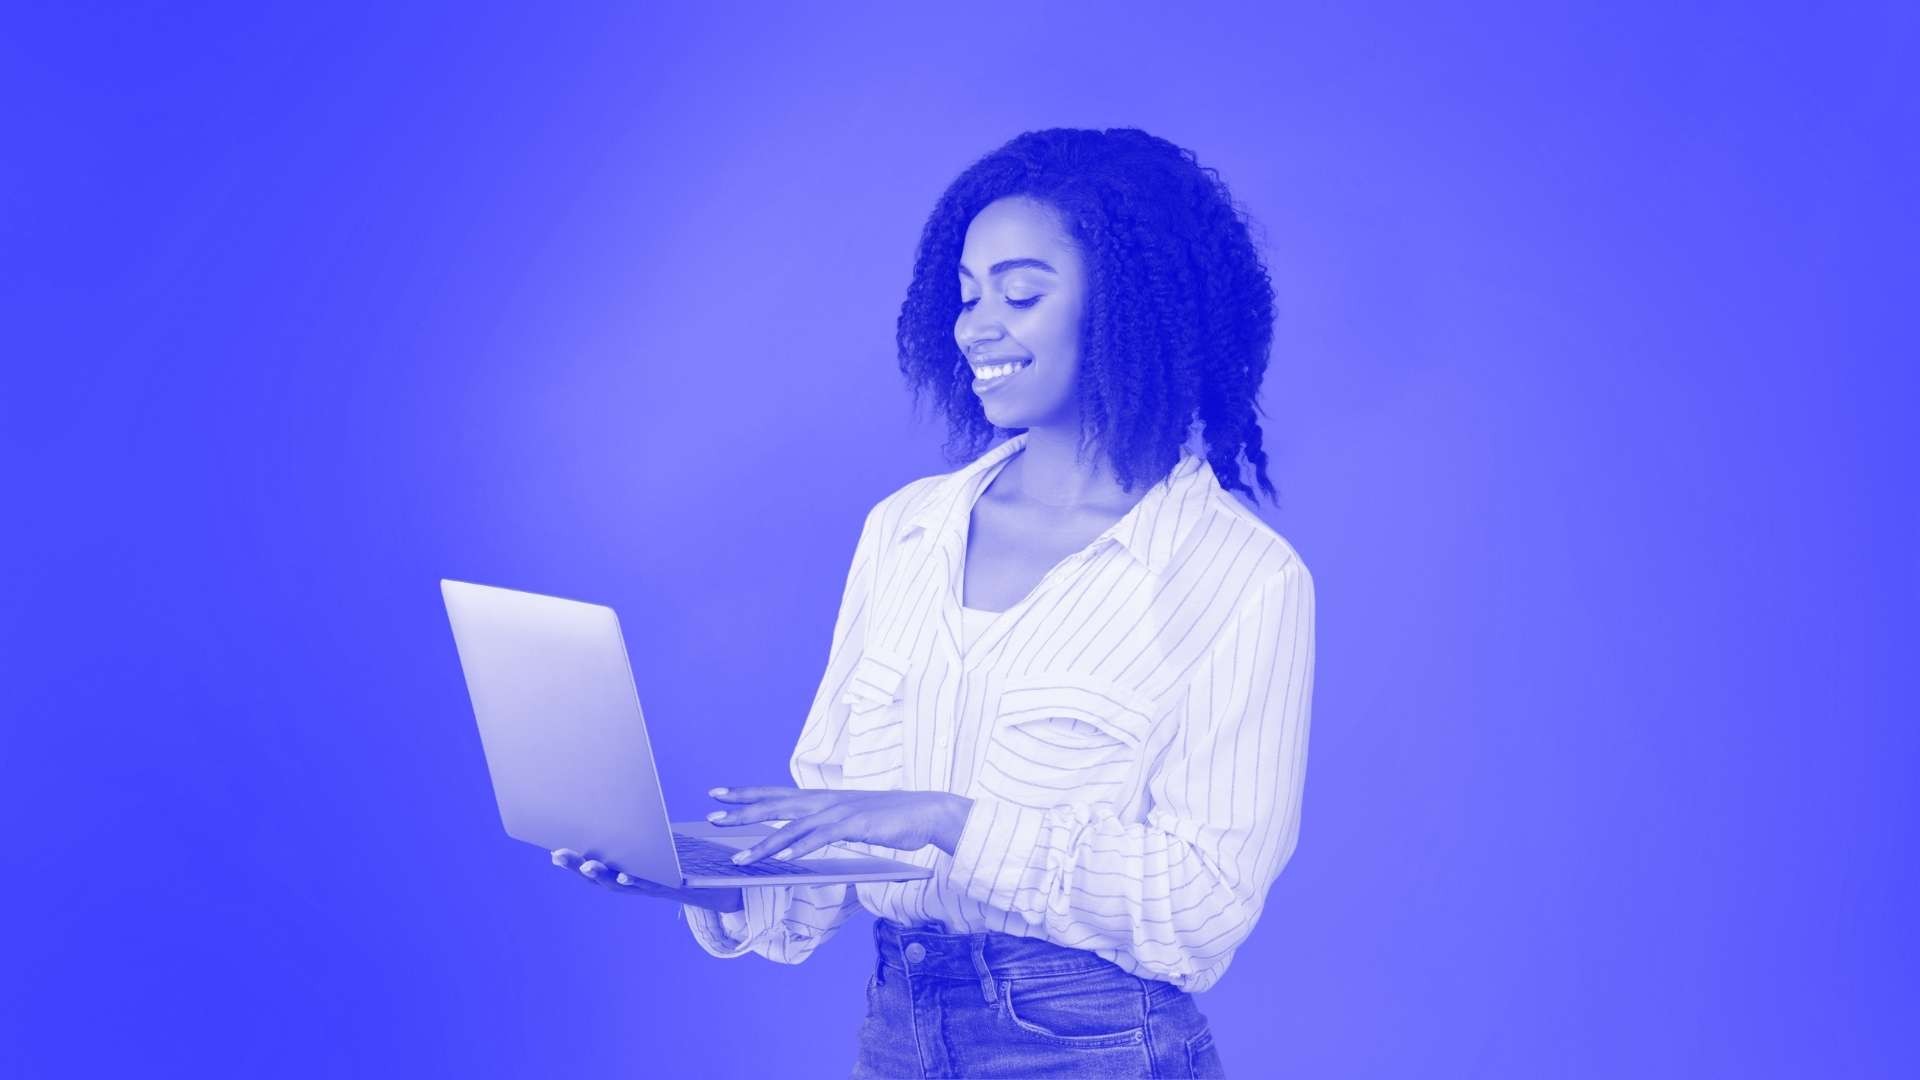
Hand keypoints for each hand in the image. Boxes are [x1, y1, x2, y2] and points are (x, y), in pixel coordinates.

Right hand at [549, 848, 744, 912]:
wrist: (714, 887)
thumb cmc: (679, 864)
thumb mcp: (654, 848)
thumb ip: (637, 836)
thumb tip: (623, 804)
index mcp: (626, 871)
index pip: (594, 867)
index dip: (572, 863)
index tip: (552, 852)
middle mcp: (632, 882)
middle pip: (599, 877)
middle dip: (577, 867)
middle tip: (557, 855)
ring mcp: (647, 886)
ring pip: (618, 883)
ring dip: (601, 875)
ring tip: (585, 864)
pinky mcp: (667, 887)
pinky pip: (648, 884)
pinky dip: (634, 879)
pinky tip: (624, 873)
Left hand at [704, 786, 973, 864]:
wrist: (929, 811)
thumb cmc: (892, 819)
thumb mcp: (853, 820)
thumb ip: (828, 826)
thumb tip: (805, 838)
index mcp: (823, 799)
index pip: (776, 793)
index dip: (746, 793)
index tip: (717, 793)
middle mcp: (826, 801)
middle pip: (776, 804)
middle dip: (742, 811)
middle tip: (712, 815)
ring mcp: (840, 811)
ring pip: (794, 827)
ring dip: (765, 844)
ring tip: (740, 859)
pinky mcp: (856, 825)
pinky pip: (822, 838)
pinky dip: (801, 847)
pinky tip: (783, 858)